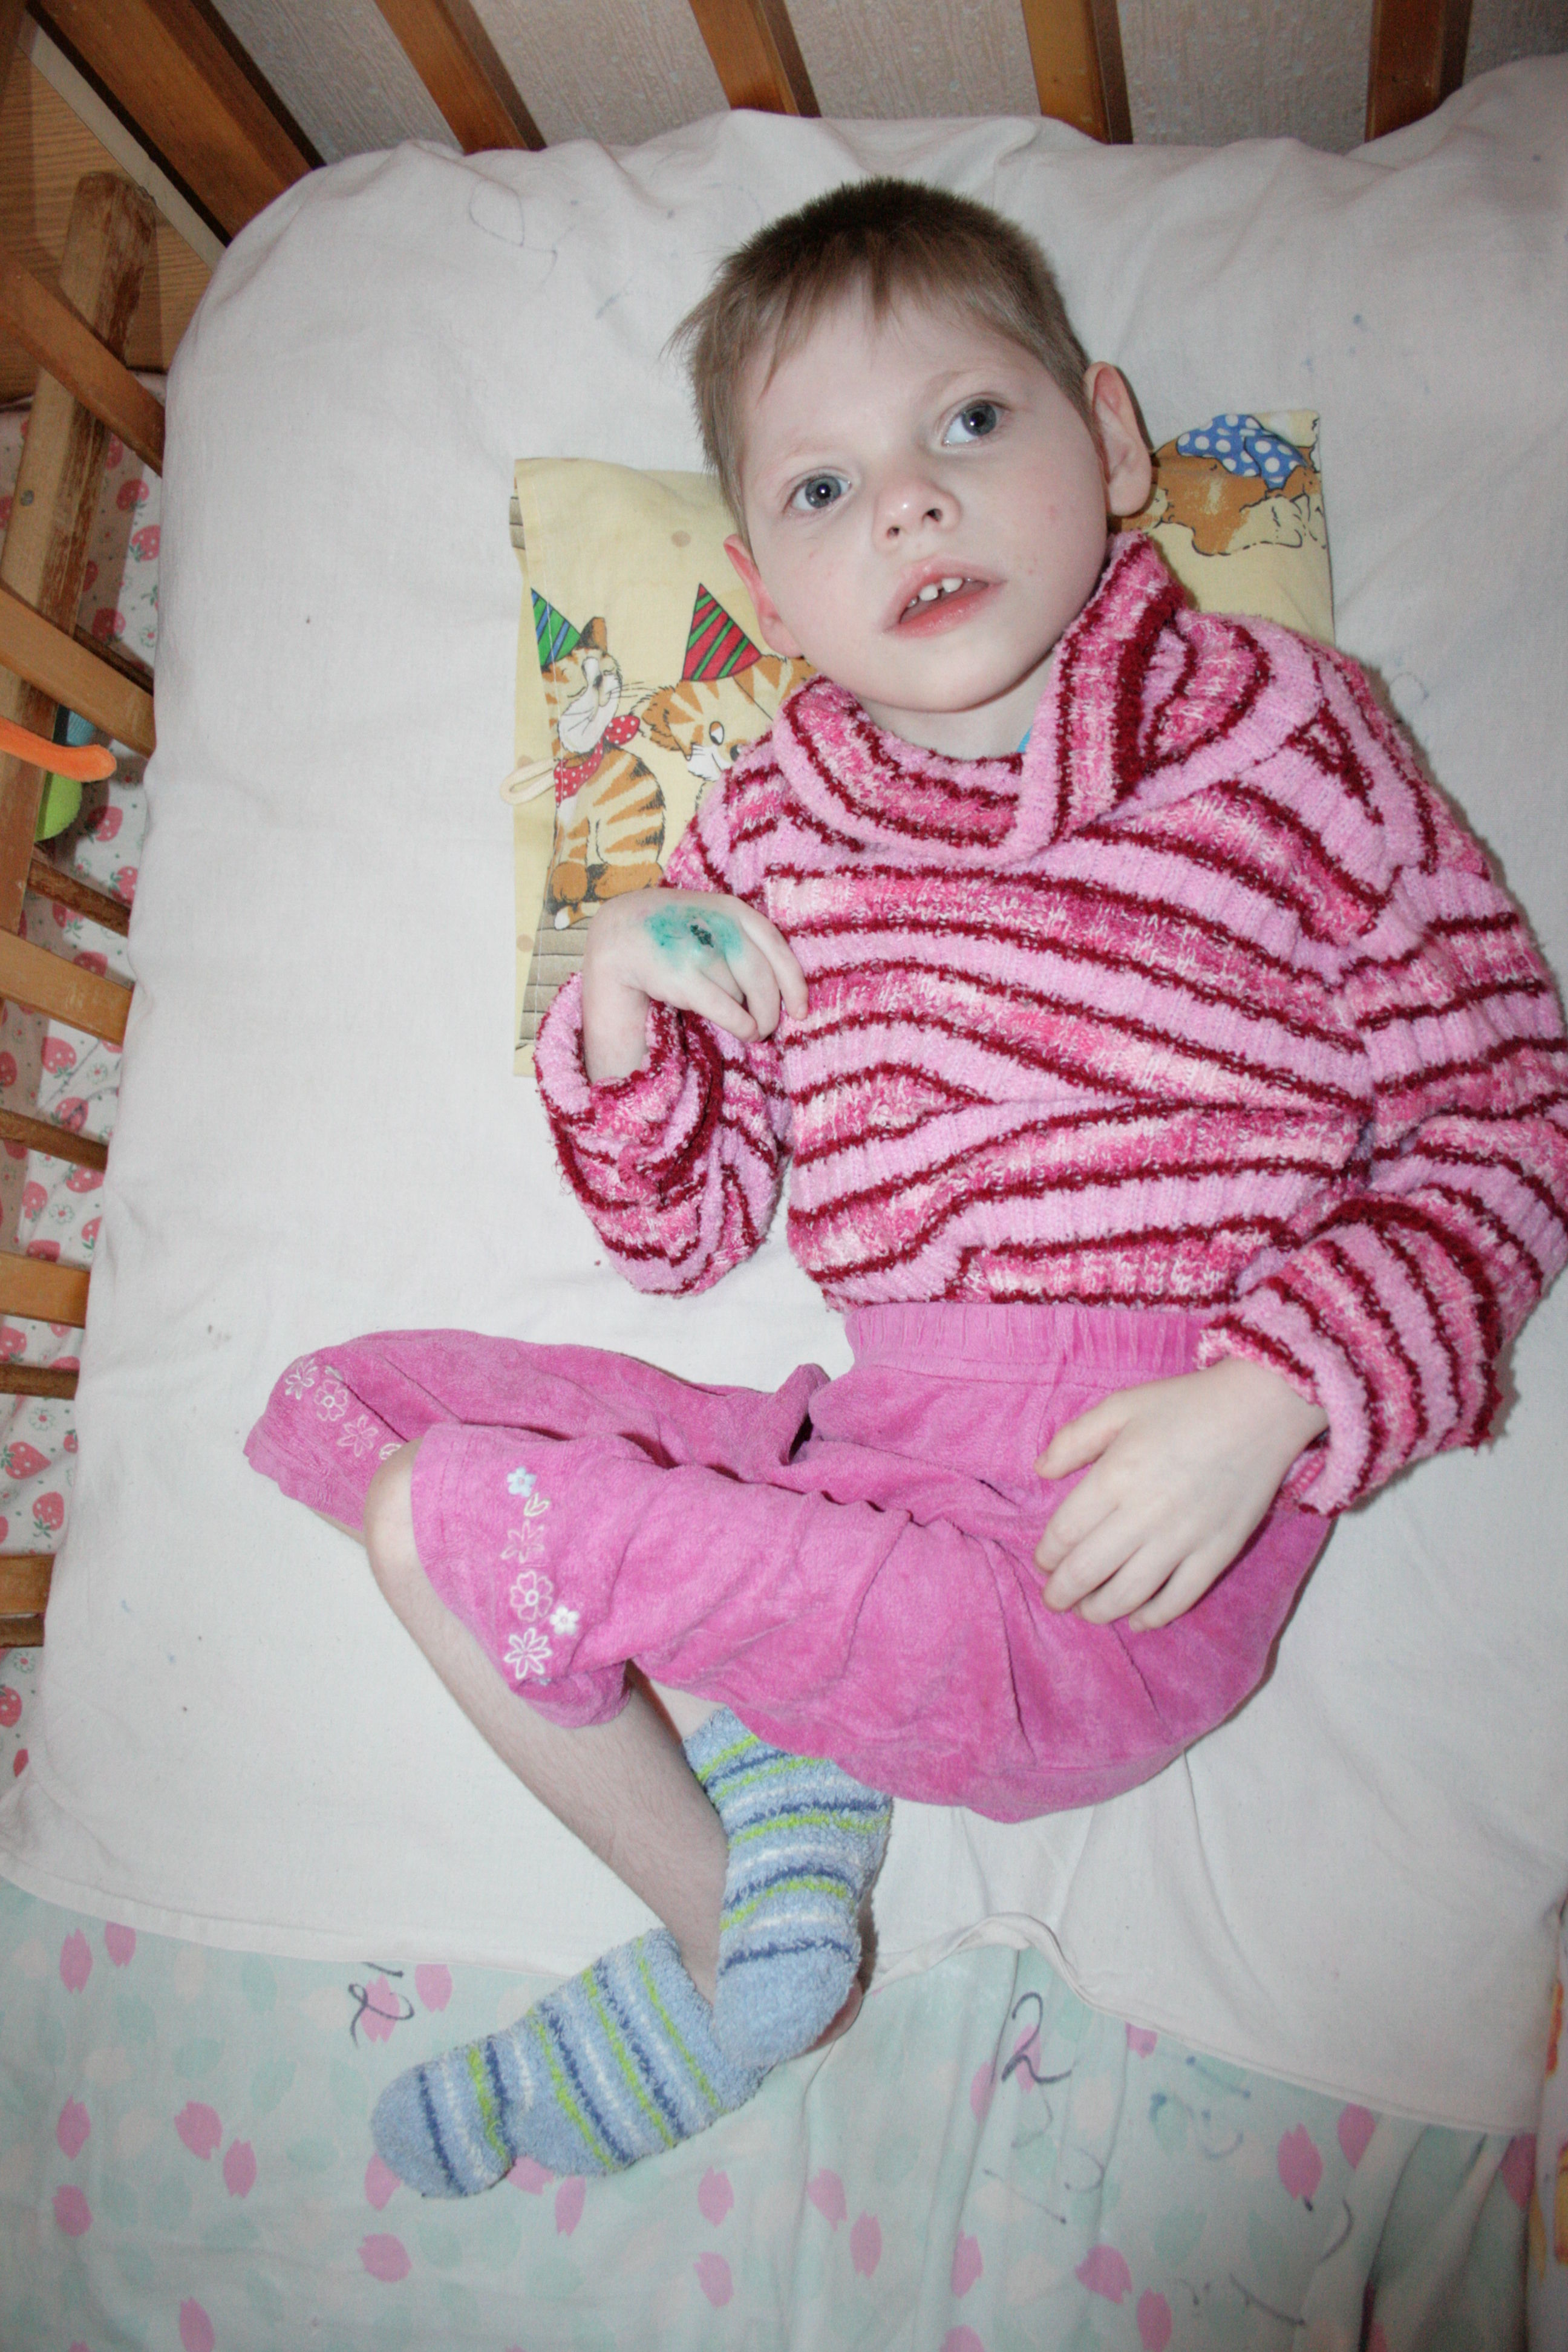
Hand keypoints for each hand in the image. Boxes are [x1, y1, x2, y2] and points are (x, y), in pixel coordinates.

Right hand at [580, 889, 807, 1081]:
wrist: (623, 932)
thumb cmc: (677, 931)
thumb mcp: (714, 918)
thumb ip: (746, 939)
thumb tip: (784, 989)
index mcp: (734, 910)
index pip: (777, 948)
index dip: (794, 983)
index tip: (801, 1009)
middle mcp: (721, 926)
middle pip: (763, 978)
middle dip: (772, 1008)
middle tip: (770, 1026)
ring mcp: (701, 950)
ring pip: (741, 994)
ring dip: (749, 1015)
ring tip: (748, 1026)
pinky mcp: (683, 977)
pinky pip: (727, 1009)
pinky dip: (742, 1025)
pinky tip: (745, 1032)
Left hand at [1033, 1357, 1328, 1629]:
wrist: (1261, 1409)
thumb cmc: (1185, 1405)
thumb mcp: (1120, 1406)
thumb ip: (1074, 1439)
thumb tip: (1040, 1471)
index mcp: (1115, 1477)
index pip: (1065, 1533)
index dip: (1047, 1555)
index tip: (1043, 1560)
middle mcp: (1145, 1514)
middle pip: (1089, 1571)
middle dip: (1062, 1592)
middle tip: (1054, 1598)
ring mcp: (1184, 1538)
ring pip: (1130, 1593)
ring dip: (1099, 1610)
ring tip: (1086, 1611)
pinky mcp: (1218, 1552)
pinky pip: (1180, 1598)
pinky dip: (1154, 1616)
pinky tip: (1137, 1620)